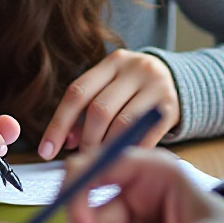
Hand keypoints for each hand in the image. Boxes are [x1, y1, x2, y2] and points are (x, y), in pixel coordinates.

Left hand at [37, 50, 178, 158]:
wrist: (177, 80)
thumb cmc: (132, 89)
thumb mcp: (109, 90)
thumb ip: (86, 112)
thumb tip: (66, 142)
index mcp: (112, 62)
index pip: (77, 93)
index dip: (58, 125)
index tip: (46, 151)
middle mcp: (135, 69)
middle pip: (99, 110)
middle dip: (86, 140)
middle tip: (83, 159)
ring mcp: (156, 86)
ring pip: (122, 124)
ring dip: (107, 147)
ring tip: (101, 160)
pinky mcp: (171, 106)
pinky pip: (145, 135)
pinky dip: (130, 150)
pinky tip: (123, 158)